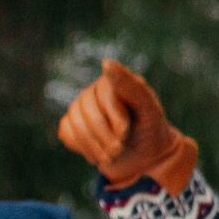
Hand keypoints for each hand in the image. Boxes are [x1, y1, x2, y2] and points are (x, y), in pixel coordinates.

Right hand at [57, 59, 198, 195]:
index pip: (105, 97)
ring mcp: (79, 107)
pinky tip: (99, 152)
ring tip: (112, 154)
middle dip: (106, 136)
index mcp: (115, 81)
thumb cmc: (150, 129)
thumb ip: (132, 86)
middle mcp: (94, 91)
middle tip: (120, 148)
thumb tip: (106, 62)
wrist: (146, 156)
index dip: (116, 119)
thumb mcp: (149, 109)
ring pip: (76, 125)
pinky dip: (85, 148)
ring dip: (96, 146)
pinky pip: (67, 134)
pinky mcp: (70, 125)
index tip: (126, 132)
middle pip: (88, 114)